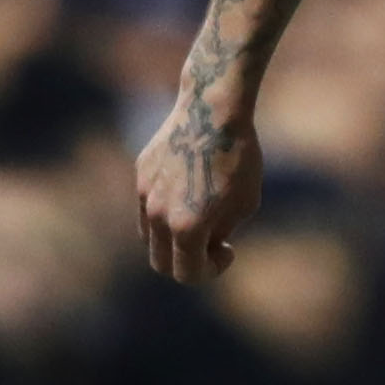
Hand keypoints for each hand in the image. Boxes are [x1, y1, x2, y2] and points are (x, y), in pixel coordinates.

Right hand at [137, 100, 262, 282]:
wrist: (213, 110)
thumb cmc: (239, 158)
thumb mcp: (244, 204)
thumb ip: (219, 233)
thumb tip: (204, 245)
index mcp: (187, 228)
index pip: (188, 274)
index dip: (211, 270)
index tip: (228, 249)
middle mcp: (158, 216)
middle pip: (161, 263)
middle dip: (187, 262)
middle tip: (211, 245)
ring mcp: (144, 194)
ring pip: (150, 236)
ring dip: (173, 238)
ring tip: (200, 217)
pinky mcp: (140, 174)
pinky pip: (147, 206)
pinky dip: (166, 211)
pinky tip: (190, 187)